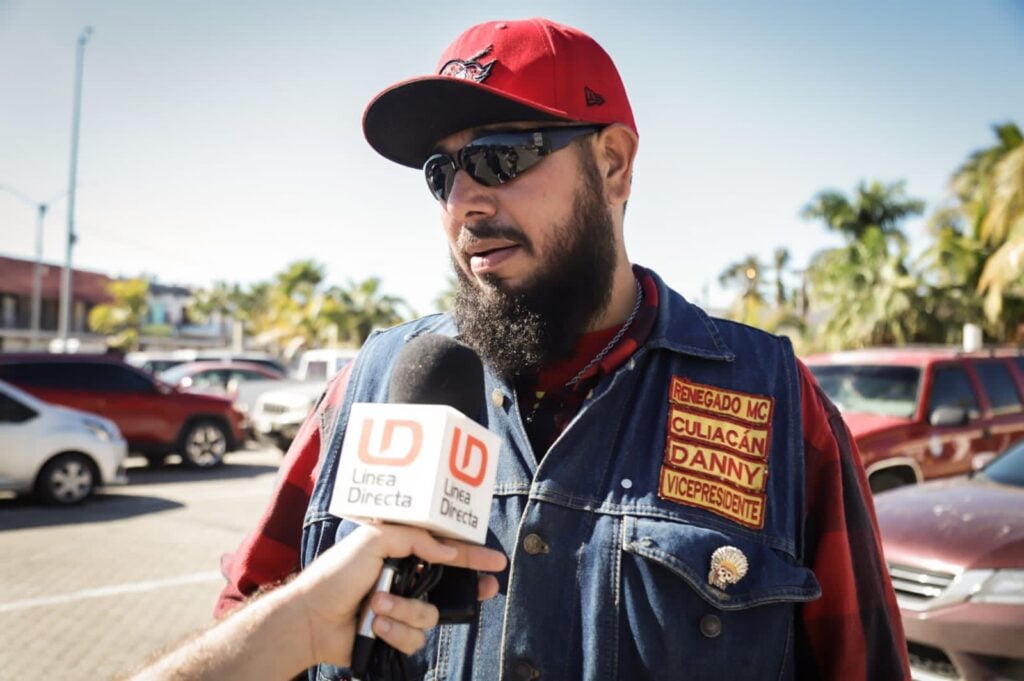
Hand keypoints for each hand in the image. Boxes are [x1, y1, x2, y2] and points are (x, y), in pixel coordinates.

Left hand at [293, 524, 506, 666]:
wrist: (310, 618)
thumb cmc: (336, 575)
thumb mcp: (374, 541)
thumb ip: (416, 541)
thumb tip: (448, 551)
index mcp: (401, 552)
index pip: (444, 550)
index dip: (471, 555)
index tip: (495, 561)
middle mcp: (405, 580)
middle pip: (449, 587)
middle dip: (465, 589)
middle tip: (485, 589)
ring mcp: (400, 609)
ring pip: (430, 615)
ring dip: (404, 610)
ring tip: (376, 605)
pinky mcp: (395, 635)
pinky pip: (415, 638)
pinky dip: (395, 631)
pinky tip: (375, 626)